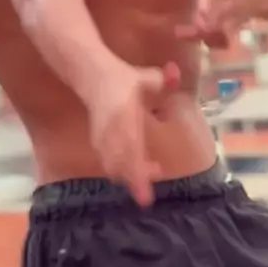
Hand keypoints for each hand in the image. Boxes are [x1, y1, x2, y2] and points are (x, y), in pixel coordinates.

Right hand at [89, 54, 179, 206]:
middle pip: (121, 165)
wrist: (91, 76)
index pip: (130, 147)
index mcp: (124, 115)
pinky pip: (106, 162)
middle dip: (135, 180)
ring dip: (128, 177)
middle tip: (150, 188)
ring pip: (112, 166)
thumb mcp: (145, 76)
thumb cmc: (122, 78)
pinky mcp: (96, 141)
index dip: (138, 171)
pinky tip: (130, 170)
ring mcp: (101, 137)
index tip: (146, 193)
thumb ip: (163, 79)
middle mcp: (111, 130)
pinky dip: (118, 171)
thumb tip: (176, 73)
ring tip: (144, 177)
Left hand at [175, 0, 257, 45]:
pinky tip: (208, 41)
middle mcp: (232, 2)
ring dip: (207, 37)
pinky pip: (225, 40)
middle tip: (187, 31)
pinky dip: (218, 43)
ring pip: (220, 33)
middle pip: (217, 20)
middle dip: (204, 28)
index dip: (209, 7)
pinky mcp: (238, 27)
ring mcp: (236, 17)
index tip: (200, 17)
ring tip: (188, 34)